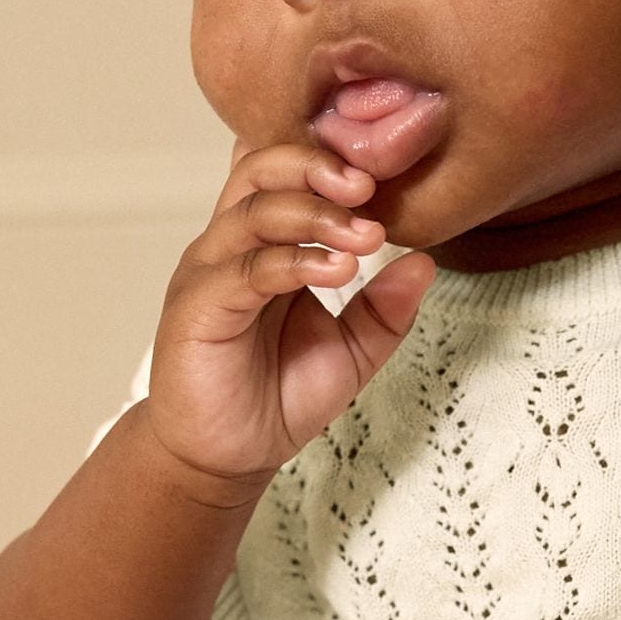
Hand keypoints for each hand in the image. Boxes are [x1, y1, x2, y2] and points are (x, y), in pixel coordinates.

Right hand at [143, 139, 434, 494]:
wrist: (227, 459)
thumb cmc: (277, 397)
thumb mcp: (352, 351)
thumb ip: (385, 309)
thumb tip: (425, 262)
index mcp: (262, 241)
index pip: (286, 172)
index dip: (330, 160)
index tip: (384, 176)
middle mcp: (230, 245)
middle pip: (261, 170)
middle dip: (318, 168)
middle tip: (370, 188)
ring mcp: (209, 272)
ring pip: (254, 212)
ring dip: (315, 215)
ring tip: (367, 236)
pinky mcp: (196, 308)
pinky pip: (245, 268)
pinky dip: (294, 261)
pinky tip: (337, 271)